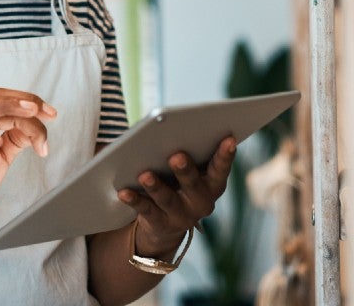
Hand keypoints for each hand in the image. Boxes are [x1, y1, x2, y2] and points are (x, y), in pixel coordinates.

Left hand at [117, 136, 236, 255]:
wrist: (166, 224)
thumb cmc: (177, 181)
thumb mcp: (186, 170)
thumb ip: (186, 152)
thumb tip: (168, 131)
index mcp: (212, 184)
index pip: (220, 168)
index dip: (225, 155)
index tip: (229, 139)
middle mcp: (201, 202)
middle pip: (194, 184)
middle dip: (185, 170)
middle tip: (177, 156)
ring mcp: (182, 216)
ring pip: (168, 199)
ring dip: (156, 187)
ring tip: (145, 175)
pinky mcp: (161, 224)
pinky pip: (146, 210)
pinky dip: (135, 200)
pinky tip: (124, 192)